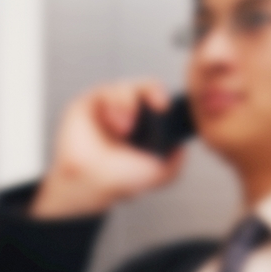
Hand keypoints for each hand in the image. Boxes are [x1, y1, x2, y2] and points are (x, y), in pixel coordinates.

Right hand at [30, 80, 186, 218]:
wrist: (94, 184)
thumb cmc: (118, 181)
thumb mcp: (159, 175)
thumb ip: (176, 162)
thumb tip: (181, 148)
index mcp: (145, 127)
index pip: (159, 100)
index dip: (165, 98)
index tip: (167, 105)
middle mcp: (127, 115)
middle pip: (144, 88)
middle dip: (152, 91)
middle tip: (159, 105)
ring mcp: (108, 108)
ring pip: (125, 87)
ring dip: (129, 104)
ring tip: (125, 128)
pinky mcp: (89, 104)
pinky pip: (105, 90)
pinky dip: (113, 103)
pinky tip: (115, 124)